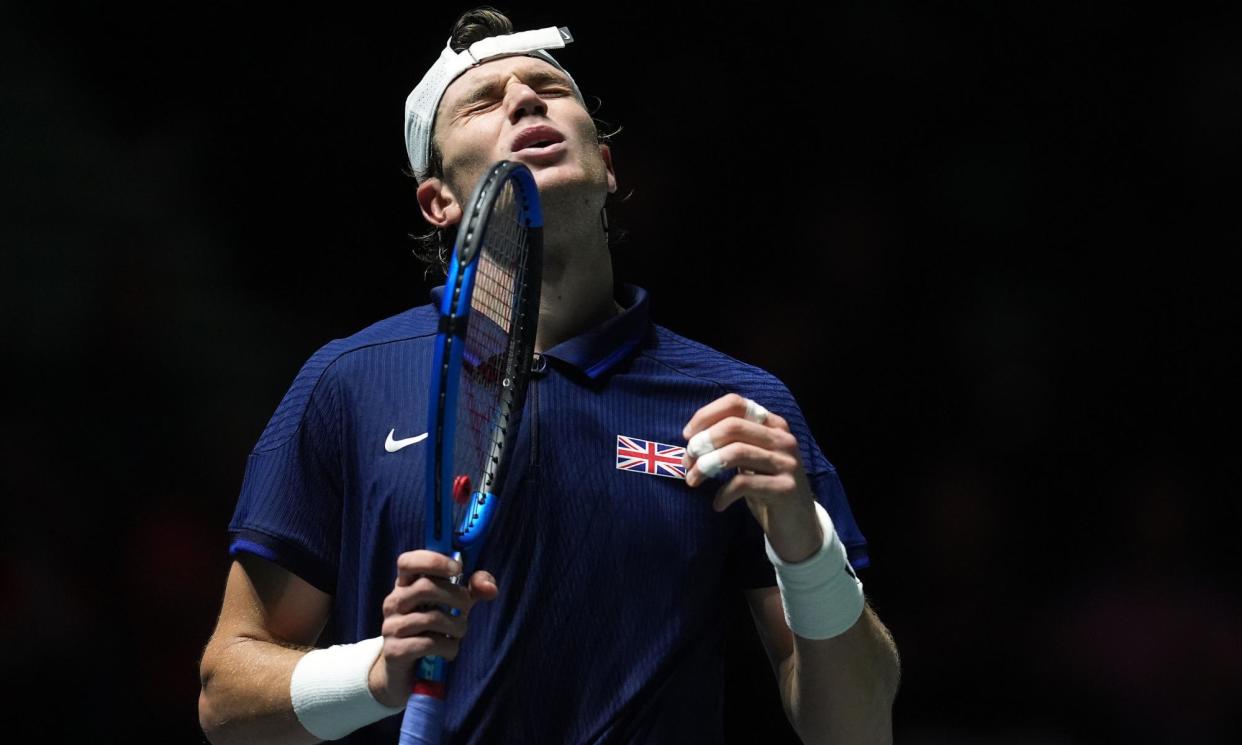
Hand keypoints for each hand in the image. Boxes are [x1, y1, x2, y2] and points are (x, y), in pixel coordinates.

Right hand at [368, 550, 498, 706]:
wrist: (405, 673)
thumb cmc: (431, 631)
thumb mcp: (453, 606)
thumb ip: (473, 590)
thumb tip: (490, 588)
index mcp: (405, 585)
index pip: (408, 561)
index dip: (434, 560)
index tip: (458, 569)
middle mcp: (394, 602)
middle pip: (425, 587)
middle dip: (457, 597)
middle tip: (466, 609)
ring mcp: (391, 626)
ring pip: (432, 618)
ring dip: (457, 626)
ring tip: (459, 633)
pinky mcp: (394, 651)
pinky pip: (429, 644)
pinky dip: (448, 648)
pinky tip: (449, 651)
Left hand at [682, 393, 823, 562]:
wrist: (798, 525)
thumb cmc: (766, 488)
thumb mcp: (751, 459)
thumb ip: (732, 442)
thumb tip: (692, 438)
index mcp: (773, 425)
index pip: (736, 403)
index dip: (706, 415)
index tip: (687, 436)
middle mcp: (783, 439)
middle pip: (733, 426)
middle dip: (703, 442)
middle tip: (687, 462)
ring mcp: (786, 463)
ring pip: (736, 452)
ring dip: (706, 466)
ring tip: (693, 480)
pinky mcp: (785, 488)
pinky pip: (743, 483)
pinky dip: (723, 493)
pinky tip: (717, 504)